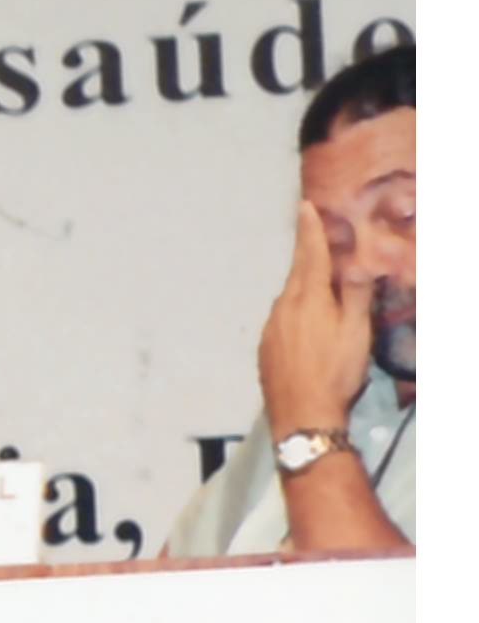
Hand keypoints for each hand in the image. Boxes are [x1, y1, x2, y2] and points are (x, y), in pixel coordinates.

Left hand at [257, 202, 373, 435]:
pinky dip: (295, 310)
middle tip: (314, 235)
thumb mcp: (356, 332)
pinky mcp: (265, 348)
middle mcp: (283, 309)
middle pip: (297, 274)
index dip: (310, 231)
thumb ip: (355, 295)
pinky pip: (282, 319)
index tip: (305, 207)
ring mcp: (270, 329)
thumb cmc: (335, 373)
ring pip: (289, 297)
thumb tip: (355, 263)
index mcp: (307, 300)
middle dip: (307, 254)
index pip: (310, 256)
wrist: (302, 416)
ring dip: (303, 286)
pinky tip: (306, 322)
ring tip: (318, 282)